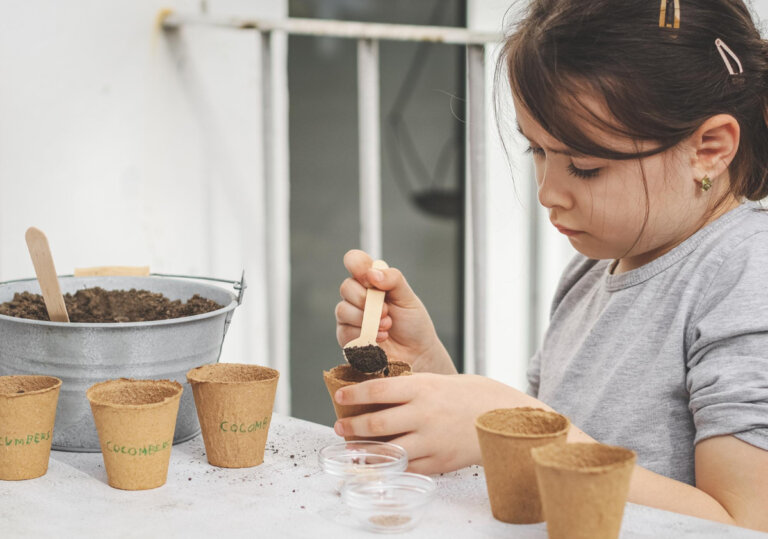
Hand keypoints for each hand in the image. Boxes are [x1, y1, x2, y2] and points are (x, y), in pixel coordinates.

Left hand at [333, 373, 545, 473]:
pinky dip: (390, 466)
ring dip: (365, 451)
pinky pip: (407, 466)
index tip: (340, 397)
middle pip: (377, 422)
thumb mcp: (438, 381)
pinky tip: (379, 464)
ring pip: (389, 449)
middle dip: (353, 427)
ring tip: (352, 449)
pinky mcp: (439, 460)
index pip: (378, 390)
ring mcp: (431, 439)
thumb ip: (410, 390)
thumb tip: (377, 396)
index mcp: (422, 387)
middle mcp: (424, 413)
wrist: (504, 415)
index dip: (354, 395)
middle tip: (339, 427)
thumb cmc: (469, 394)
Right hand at [335, 249, 455, 373]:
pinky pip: (345, 331)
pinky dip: (364, 334)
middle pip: (346, 287)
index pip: (354, 261)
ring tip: (387, 326)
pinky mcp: (347, 337)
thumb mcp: (408, 297)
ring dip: (367, 319)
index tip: (370, 278)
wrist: (416, 353)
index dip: (357, 264)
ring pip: (342, 310)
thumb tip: (372, 273)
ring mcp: (350, 316)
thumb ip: (393, 280)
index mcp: (372, 281)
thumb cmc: (413, 324)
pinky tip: (380, 338)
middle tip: (386, 310)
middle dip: (366, 299)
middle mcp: (358, 296)